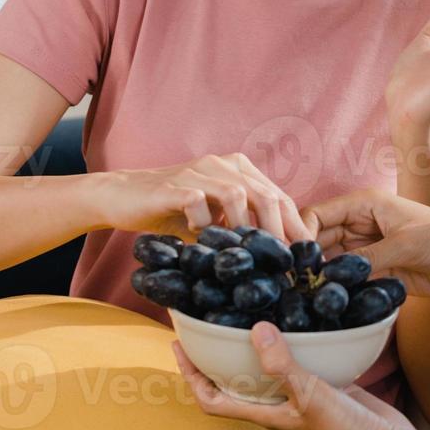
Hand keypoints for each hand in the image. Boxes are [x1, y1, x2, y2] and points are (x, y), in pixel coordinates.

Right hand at [97, 153, 312, 242]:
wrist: (123, 196)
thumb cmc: (172, 211)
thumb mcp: (214, 219)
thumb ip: (241, 230)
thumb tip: (277, 262)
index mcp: (238, 168)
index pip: (278, 196)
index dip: (296, 226)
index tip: (307, 256)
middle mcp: (222, 164)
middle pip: (265, 195)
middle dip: (279, 232)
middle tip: (284, 264)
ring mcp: (198, 172)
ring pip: (237, 195)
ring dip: (245, 229)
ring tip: (246, 255)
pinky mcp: (173, 185)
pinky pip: (197, 202)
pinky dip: (204, 223)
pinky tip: (198, 237)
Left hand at [173, 322, 428, 429]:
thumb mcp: (310, 397)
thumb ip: (283, 366)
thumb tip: (256, 329)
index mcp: (265, 412)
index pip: (212, 399)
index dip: (191, 375)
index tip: (179, 345)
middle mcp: (278, 403)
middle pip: (235, 380)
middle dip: (218, 354)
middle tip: (208, 320)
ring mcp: (302, 394)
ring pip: (268, 367)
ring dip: (256, 344)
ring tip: (248, 311)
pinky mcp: (327, 384)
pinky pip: (302, 359)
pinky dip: (295, 340)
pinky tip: (302, 320)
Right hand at [303, 188, 429, 299]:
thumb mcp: (404, 245)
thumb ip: (365, 260)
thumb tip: (329, 278)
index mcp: (364, 204)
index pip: (318, 214)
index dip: (301, 234)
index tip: (293, 262)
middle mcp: (361, 224)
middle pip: (320, 239)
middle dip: (306, 258)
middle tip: (292, 283)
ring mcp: (369, 250)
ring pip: (332, 262)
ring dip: (321, 277)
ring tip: (306, 296)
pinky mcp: (378, 272)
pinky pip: (350, 280)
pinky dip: (340, 289)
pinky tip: (329, 303)